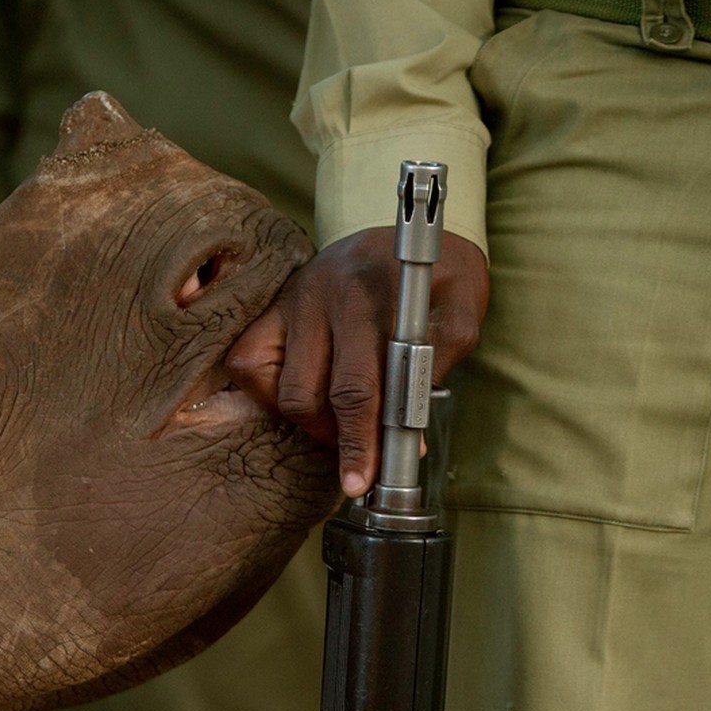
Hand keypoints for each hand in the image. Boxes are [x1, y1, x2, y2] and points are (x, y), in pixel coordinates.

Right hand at [226, 227, 487, 496]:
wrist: (412, 233)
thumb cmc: (441, 278)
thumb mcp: (462, 310)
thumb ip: (440, 363)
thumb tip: (409, 432)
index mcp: (370, 294)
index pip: (357, 384)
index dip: (362, 439)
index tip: (366, 478)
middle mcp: (322, 294)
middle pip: (310, 394)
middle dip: (337, 441)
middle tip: (361, 467)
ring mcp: (292, 300)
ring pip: (278, 386)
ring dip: (308, 422)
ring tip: (340, 427)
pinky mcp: (273, 307)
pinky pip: (247, 363)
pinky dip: (269, 394)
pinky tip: (304, 399)